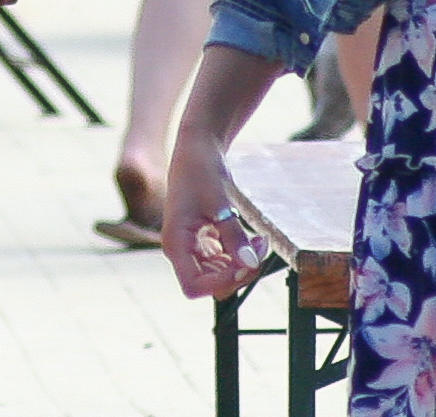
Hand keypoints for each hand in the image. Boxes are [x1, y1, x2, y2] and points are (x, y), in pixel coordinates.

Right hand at [161, 135, 262, 299]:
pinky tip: (251, 239)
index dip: (221, 283)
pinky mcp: (202, 241)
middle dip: (238, 272)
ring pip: (219, 275)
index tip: (245, 265)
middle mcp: (180, 250)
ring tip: (259, 241)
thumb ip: (234, 237)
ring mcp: (191, 247)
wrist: (198, 150)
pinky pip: (223, 261)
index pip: (194, 286)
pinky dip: (239, 255)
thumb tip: (249, 265)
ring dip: (242, 264)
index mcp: (175, 243)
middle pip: (210, 284)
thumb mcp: (221, 204)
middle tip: (260, 247)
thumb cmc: (201, 172)